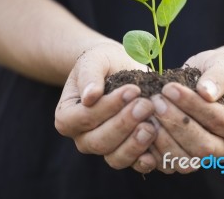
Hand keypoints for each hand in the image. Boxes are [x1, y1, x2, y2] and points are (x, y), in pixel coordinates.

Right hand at [55, 42, 157, 172]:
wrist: (120, 69)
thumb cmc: (103, 63)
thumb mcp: (94, 60)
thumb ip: (89, 75)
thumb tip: (90, 96)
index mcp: (68, 116)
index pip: (83, 118)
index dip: (107, 107)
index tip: (132, 90)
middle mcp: (83, 137)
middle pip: (99, 141)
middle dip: (125, 124)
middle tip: (146, 105)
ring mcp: (105, 148)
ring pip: (115, 157)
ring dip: (135, 145)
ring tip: (152, 127)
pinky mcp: (126, 153)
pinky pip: (133, 164)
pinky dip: (144, 161)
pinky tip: (155, 153)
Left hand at [145, 50, 223, 173]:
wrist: (201, 84)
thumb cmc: (214, 72)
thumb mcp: (222, 64)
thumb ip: (218, 75)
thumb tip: (206, 92)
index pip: (219, 120)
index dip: (193, 105)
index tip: (170, 88)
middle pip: (203, 146)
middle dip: (176, 122)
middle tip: (156, 100)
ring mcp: (205, 160)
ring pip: (185, 160)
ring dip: (163, 137)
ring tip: (148, 111)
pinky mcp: (184, 162)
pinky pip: (167, 164)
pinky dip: (152, 149)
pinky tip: (141, 126)